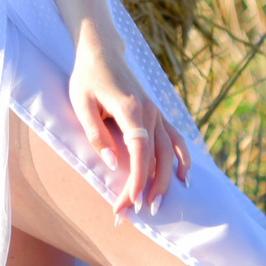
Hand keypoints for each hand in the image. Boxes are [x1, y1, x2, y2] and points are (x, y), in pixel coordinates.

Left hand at [69, 26, 190, 217]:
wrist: (102, 51)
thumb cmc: (87, 78)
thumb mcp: (81, 103)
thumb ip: (96, 133)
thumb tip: (113, 163)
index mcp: (131, 109)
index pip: (139, 151)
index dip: (136, 179)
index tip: (129, 202)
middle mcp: (150, 111)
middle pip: (156, 156)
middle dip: (149, 188)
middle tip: (139, 214)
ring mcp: (157, 112)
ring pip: (169, 152)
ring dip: (166, 180)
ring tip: (158, 206)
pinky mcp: (158, 114)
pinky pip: (177, 139)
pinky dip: (183, 159)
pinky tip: (184, 180)